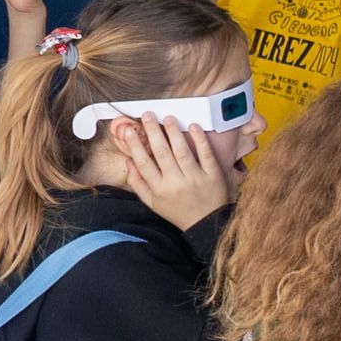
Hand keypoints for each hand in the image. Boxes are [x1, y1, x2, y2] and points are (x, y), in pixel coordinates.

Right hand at [110, 113, 235, 230]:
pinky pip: (205, 154)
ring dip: (174, 132)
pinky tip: (192, 126)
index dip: (135, 145)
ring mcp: (195, 178)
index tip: (129, 131)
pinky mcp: (212, 175)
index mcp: (160, 190)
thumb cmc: (177, 211)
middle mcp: (176, 183)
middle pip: (162, 153)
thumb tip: (127, 161)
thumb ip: (138, 183)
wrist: (205, 225)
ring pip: (182, 151)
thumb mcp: (152, 203)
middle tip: (148, 115)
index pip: (144, 163)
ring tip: (167, 118)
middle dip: (153, 132)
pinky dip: (199, 139)